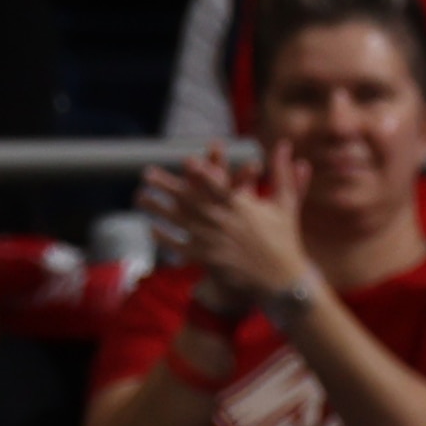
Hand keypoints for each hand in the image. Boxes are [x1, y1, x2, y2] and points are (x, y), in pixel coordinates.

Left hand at [155, 142, 316, 304]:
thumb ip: (282, 173)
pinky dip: (166, 238)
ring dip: (158, 209)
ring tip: (140, 197)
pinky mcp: (208, 260)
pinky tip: (152, 227)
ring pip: (180, 223)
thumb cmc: (284, 239)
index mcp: (242, 209)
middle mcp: (224, 224)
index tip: (187, 162)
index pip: (220, 189)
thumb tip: (285, 144)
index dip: (204, 175)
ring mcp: (213, 243)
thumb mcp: (286, 203)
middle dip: (167, 187)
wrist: (281, 281)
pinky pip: (181, 247)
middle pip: (190, 202)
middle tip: (147, 174)